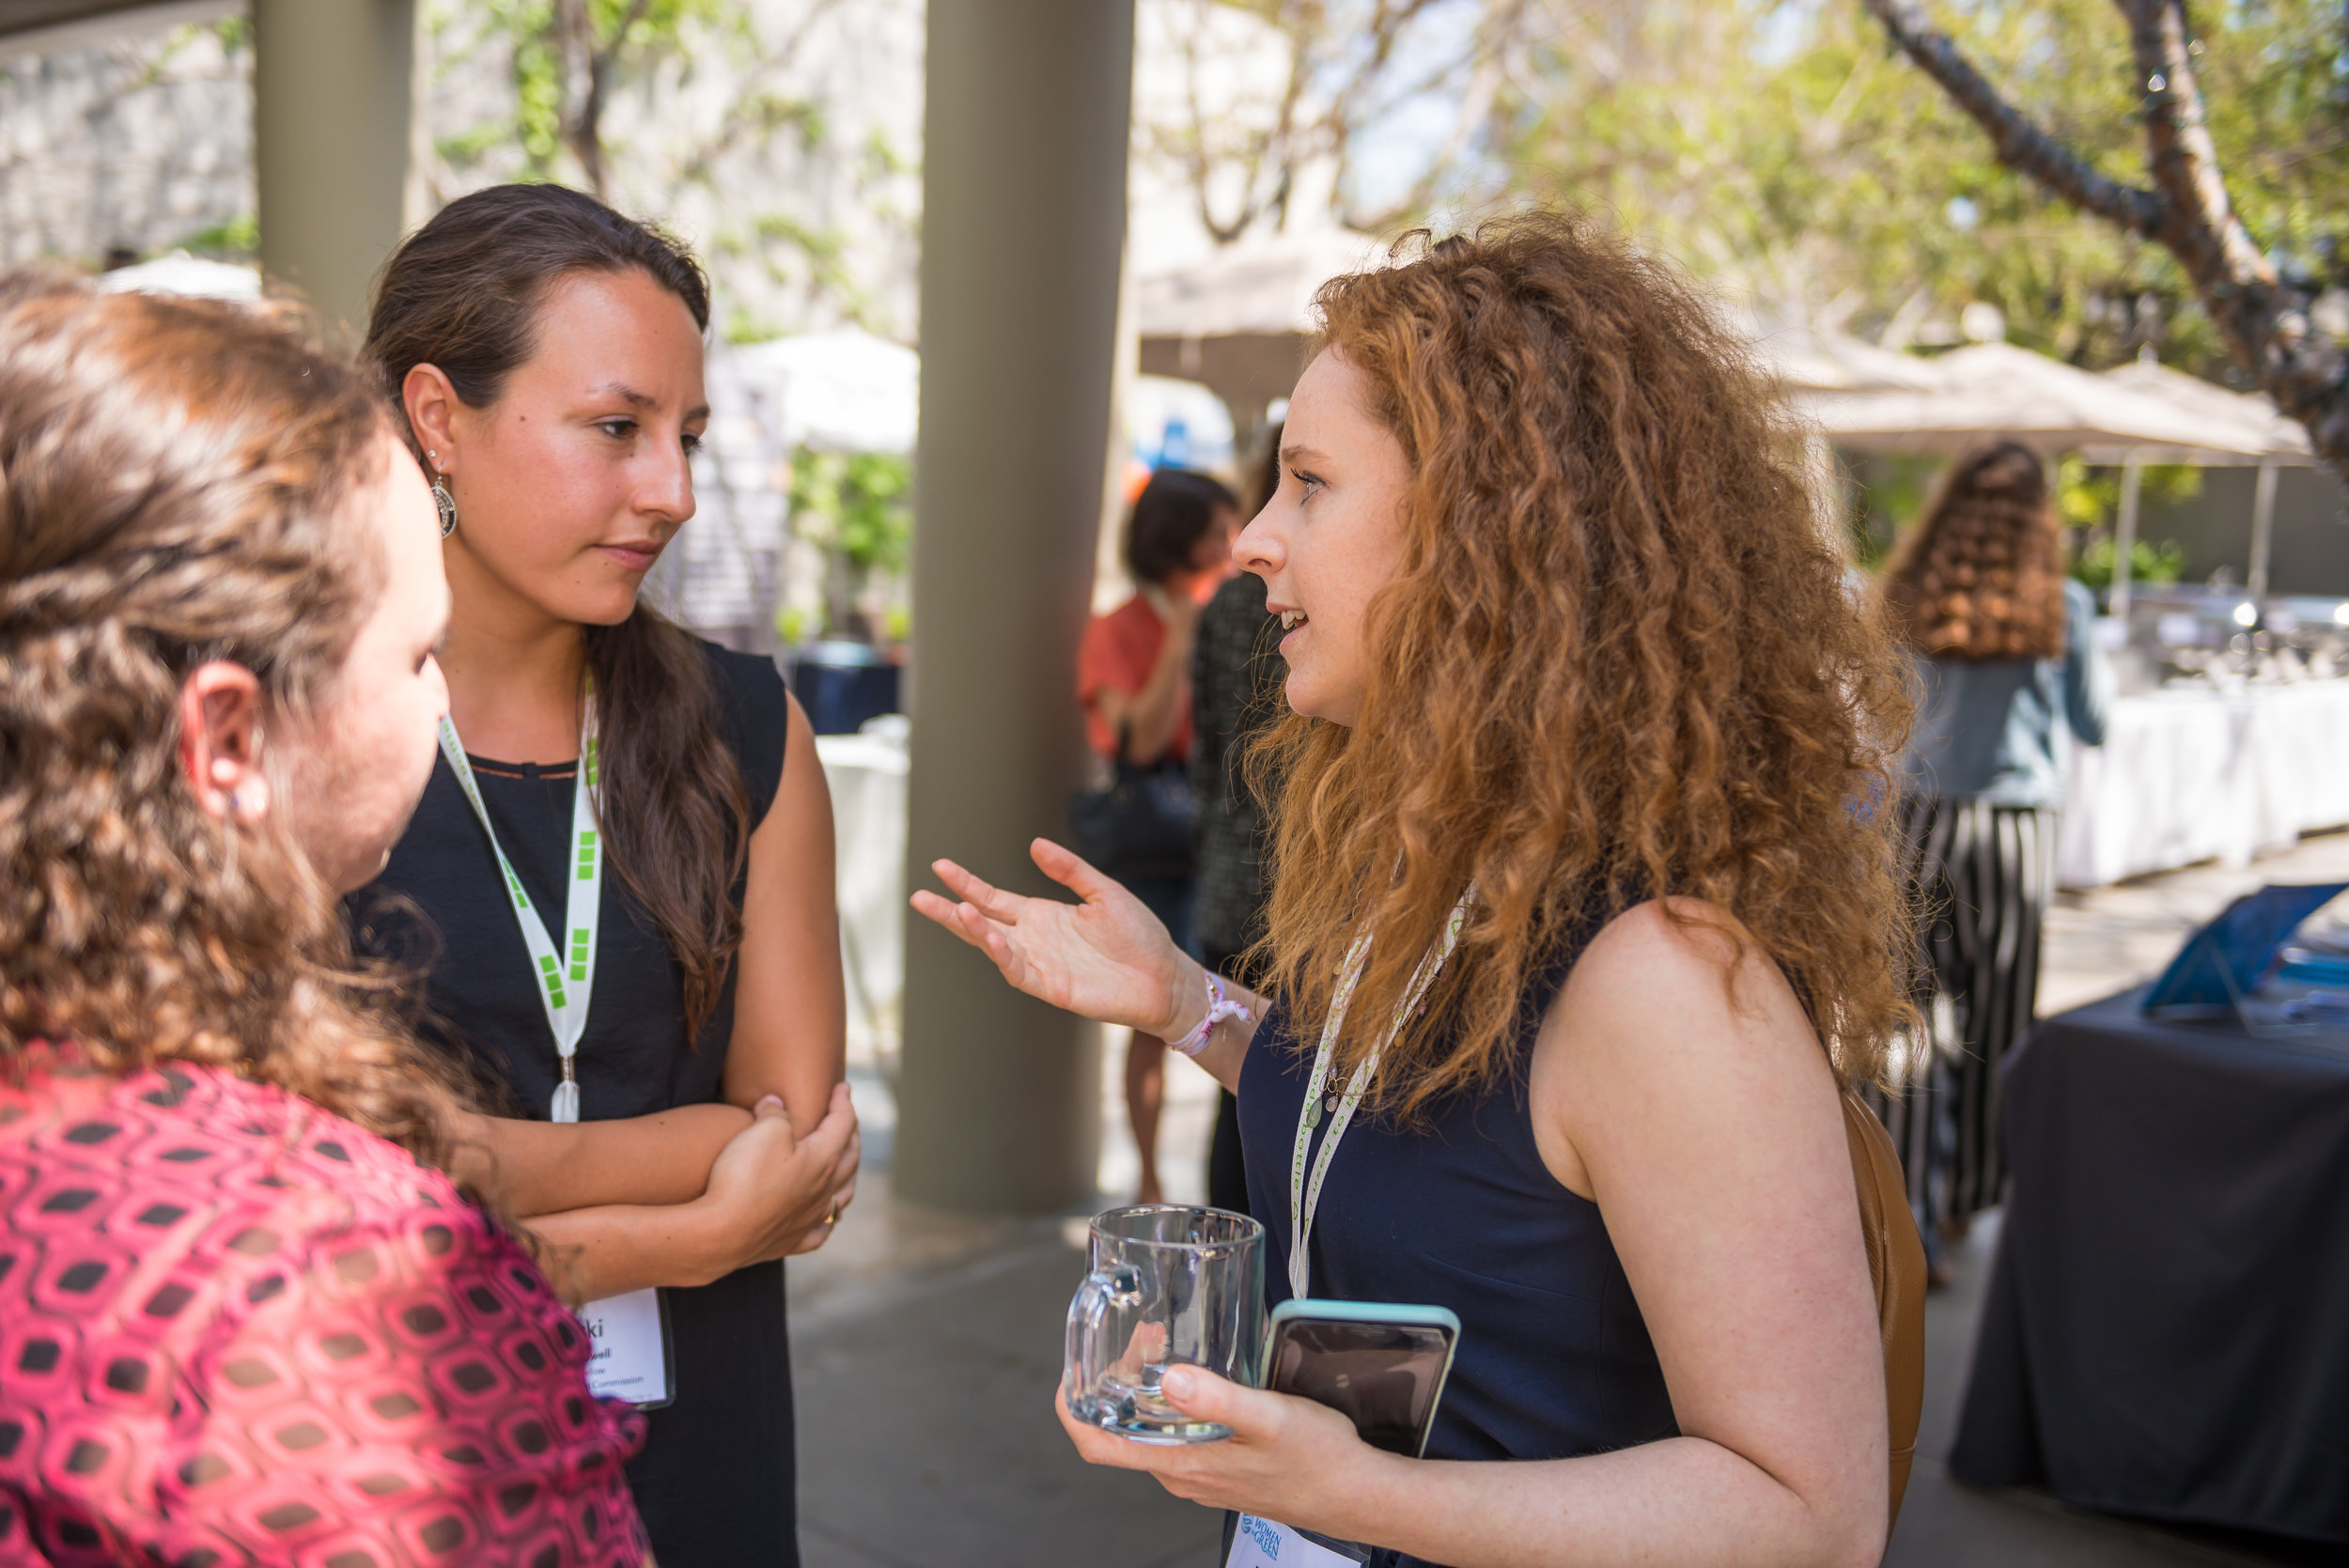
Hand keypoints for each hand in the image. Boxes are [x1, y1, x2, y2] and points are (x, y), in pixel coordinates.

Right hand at [695, 1083, 858, 1271]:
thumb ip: (774, 1113)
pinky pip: (820, 1232)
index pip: (842, 1123)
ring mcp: (810, 1219)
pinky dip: (827, 1222)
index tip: (842, 1088)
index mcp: (823, 1159)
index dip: (843, 1102)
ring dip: (848, 1176)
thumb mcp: (762, 1130)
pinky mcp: (791, 1242)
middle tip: (847, 1120)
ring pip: (841, 1196)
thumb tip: (775, 1104)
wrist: (721, 1233)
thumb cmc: (744, 1176)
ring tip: (846, 1167)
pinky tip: (826, 1220)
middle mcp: (824, 1190)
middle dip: (851, 1134)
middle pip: (849, 1157)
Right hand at [911, 839, 1196, 1038]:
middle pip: (982, 922)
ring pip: (994, 946)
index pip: (994, 898)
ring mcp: (1039, 964)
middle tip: (919, 896)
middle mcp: (1033, 940)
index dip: (967, 884)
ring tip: (953, 909)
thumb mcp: (1103, 891)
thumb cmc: (1138, 936)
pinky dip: (1001, 954)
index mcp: (1042, 916)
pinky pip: (1018, 970)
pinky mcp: (1051, 987)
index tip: (940, 866)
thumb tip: (1034, 844)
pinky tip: (989, 936)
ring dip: (973, 930)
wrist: (1164, 975)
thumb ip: (1070, 869)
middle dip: (951, 909)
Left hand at [1057, 1364, 1396, 1534]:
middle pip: (1122, 1428)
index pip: (1097, 1445)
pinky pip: (1178, 1437)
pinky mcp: (1220, 1470)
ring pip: (1151, 1431)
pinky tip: (1199, 1377)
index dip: (1072, 1409)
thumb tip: (1169, 1379)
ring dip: (1148, 1388)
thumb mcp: (1270, 1418)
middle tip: (1141, 1335)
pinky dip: (1174, 1403)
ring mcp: (1199, 1475)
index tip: (1071, 1370)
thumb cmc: (1317, 1460)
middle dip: (1119, 1378)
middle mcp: (1180, 1474)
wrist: (1356, 1495)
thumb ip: (1218, 1399)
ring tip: (1166, 1345)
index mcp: (1180, 1463)